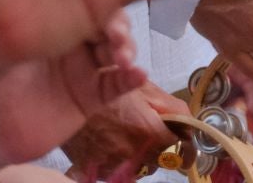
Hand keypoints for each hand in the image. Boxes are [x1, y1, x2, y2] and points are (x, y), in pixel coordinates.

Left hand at [0, 15, 147, 164]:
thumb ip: (13, 3)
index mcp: (52, 15)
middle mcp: (72, 38)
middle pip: (107, 22)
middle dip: (117, 25)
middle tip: (117, 33)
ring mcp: (83, 67)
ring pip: (117, 51)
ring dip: (126, 50)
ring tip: (124, 57)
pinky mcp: (90, 97)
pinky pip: (115, 85)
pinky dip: (130, 79)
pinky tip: (137, 75)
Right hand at [62, 84, 189, 173]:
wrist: (61, 91)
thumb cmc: (103, 81)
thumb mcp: (141, 86)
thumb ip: (172, 107)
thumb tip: (191, 122)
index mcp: (149, 134)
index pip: (183, 151)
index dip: (186, 144)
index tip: (185, 141)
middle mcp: (133, 156)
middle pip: (159, 161)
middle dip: (158, 147)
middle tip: (146, 127)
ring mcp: (113, 166)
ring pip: (138, 168)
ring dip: (137, 155)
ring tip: (124, 131)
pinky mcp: (95, 171)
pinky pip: (115, 171)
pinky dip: (117, 160)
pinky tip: (109, 141)